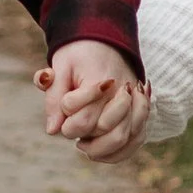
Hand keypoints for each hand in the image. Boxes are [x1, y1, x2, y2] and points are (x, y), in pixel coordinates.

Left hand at [35, 39, 151, 162]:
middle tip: (69, 128)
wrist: (105, 40)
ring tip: (82, 144)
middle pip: (103, 130)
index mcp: (102, 79)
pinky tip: (98, 152)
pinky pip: (136, 140)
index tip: (63, 107)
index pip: (83, 117)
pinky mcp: (140, 112)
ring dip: (98, 148)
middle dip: (80, 134)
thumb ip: (54, 98)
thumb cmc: (78, 54)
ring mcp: (135, 102)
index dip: (66, 120)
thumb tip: (52, 131)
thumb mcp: (60, 68)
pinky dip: (117, 152)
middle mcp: (123, 92)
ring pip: (122, 138)